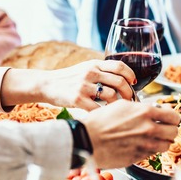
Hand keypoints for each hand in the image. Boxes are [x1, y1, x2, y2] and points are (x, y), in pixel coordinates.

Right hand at [2, 60, 136, 110]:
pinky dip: (104, 113)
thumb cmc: (69, 78)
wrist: (46, 84)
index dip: (130, 75)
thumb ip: (101, 70)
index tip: (134, 83)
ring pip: (111, 95)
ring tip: (118, 110)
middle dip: (129, 93)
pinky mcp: (77, 99)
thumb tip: (124, 79)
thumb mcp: (85, 68)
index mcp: (94, 64)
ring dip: (118, 105)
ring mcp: (83, 86)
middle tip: (130, 101)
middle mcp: (90, 73)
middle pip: (119, 82)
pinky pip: (97, 108)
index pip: (119, 66)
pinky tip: (105, 115)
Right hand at [80, 100, 179, 168]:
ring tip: (154, 138)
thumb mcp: (123, 105)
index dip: (173, 117)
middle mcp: (149, 129)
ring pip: (167, 145)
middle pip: (174, 132)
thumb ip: (142, 108)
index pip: (174, 116)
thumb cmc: (100, 121)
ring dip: (162, 141)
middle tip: (164, 128)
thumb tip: (154, 111)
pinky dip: (150, 150)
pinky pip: (152, 154)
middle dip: (170, 130)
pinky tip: (141, 145)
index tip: (170, 118)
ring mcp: (144, 145)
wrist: (87, 139)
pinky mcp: (138, 157)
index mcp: (146, 112)